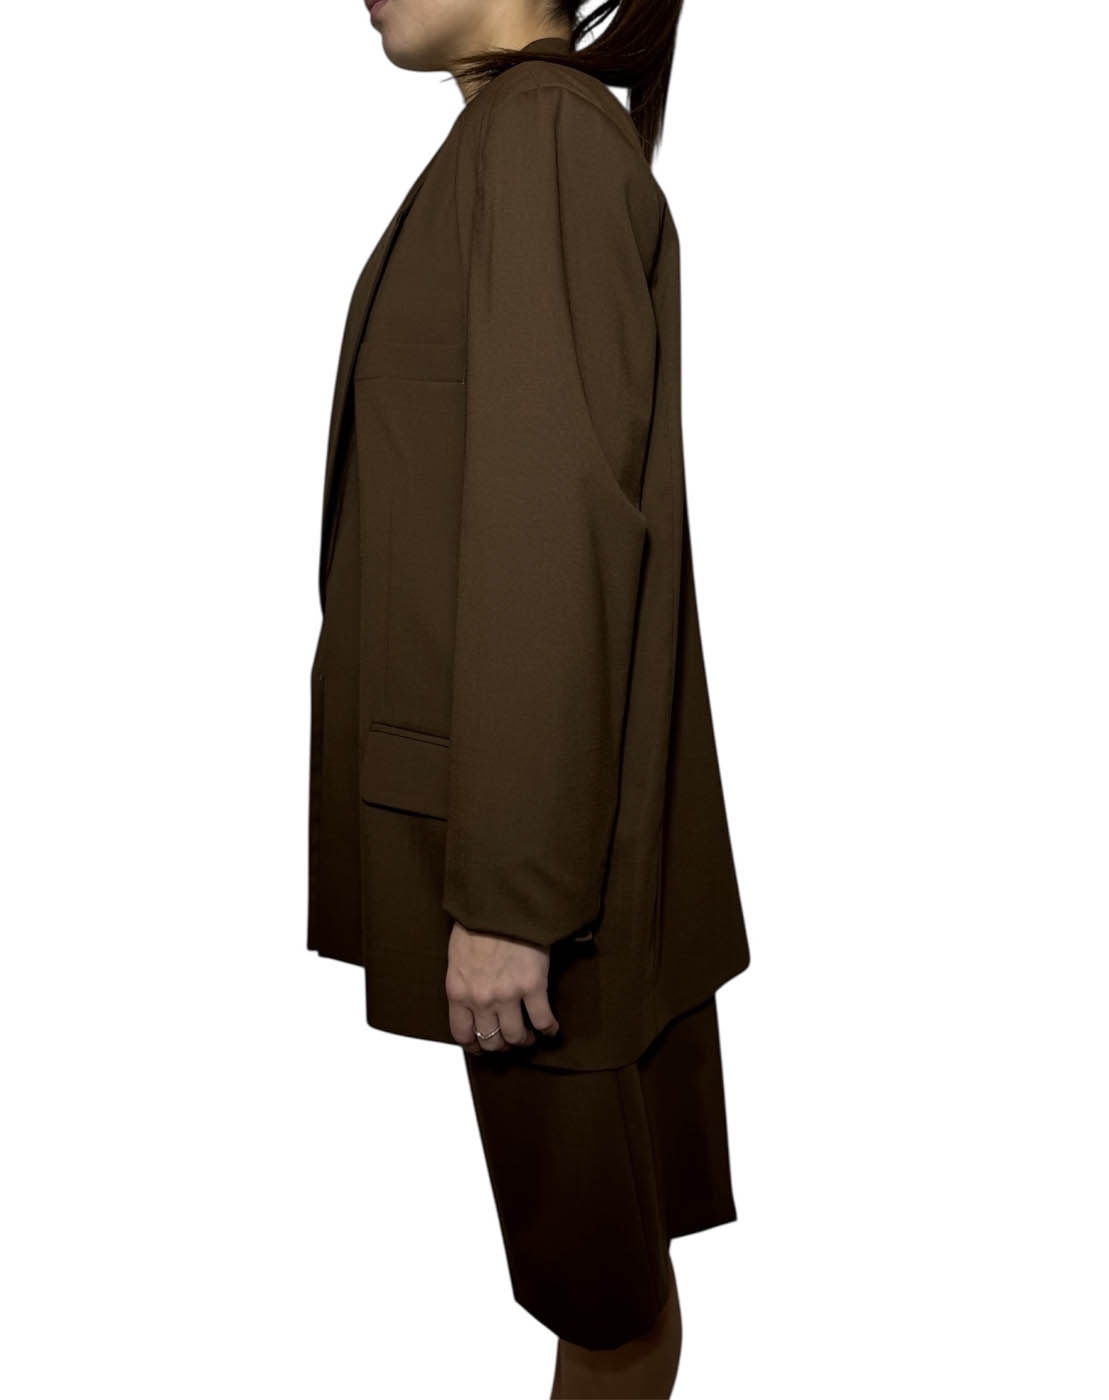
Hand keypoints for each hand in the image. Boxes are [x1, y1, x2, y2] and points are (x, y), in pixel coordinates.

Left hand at [446, 919, 560, 1054]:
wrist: (501, 901)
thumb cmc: (478, 920)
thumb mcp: (458, 955)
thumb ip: (464, 980)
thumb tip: (472, 993)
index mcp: (458, 990)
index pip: (462, 1034)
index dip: (474, 1046)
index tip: (482, 1045)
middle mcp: (481, 999)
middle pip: (490, 1040)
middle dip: (501, 1046)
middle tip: (509, 1040)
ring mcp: (507, 995)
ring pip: (516, 1036)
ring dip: (524, 1041)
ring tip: (530, 1035)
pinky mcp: (533, 986)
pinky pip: (542, 1020)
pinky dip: (549, 1029)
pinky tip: (551, 1028)